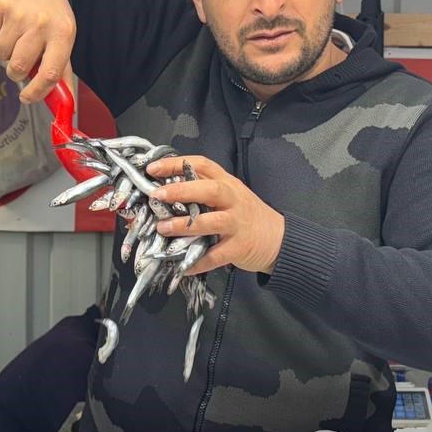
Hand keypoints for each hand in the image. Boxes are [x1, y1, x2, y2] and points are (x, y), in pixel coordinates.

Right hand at [0, 0, 75, 103]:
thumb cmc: (49, 12)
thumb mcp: (62, 36)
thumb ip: (61, 69)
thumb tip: (64, 104)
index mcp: (63, 33)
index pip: (50, 73)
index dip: (36, 92)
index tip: (26, 97)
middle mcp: (41, 23)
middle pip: (19, 66)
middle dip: (16, 70)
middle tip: (19, 58)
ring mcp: (17, 12)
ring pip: (1, 53)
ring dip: (4, 49)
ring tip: (14, 33)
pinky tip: (3, 21)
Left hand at [146, 156, 285, 275]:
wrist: (278, 239)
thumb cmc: (246, 215)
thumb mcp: (230, 195)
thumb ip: (203, 190)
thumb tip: (164, 192)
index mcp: (228, 184)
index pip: (203, 165)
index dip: (177, 164)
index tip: (153, 169)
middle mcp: (233, 200)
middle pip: (210, 190)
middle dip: (182, 191)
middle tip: (157, 195)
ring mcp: (237, 224)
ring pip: (211, 222)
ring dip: (185, 225)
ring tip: (163, 228)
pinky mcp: (239, 248)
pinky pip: (216, 255)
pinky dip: (198, 262)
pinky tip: (181, 267)